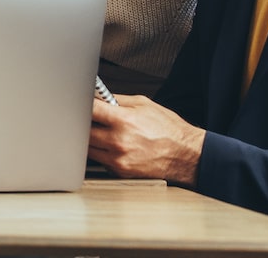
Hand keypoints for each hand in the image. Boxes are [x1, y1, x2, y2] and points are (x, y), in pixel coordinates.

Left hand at [87, 95, 204, 185]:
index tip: (81, 102)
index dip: (83, 104)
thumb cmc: (168, 129)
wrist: (185, 155)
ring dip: (90, 138)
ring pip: (88, 147)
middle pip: (84, 131)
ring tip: (102, 131)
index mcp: (123, 121)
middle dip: (86, 122)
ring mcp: (118, 159)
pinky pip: (100, 160)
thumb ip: (117, 100)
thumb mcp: (143, 104)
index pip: (89, 110)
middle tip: (93, 118)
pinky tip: (111, 146)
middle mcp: (118, 142)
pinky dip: (101, 152)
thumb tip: (98, 97)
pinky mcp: (120, 171)